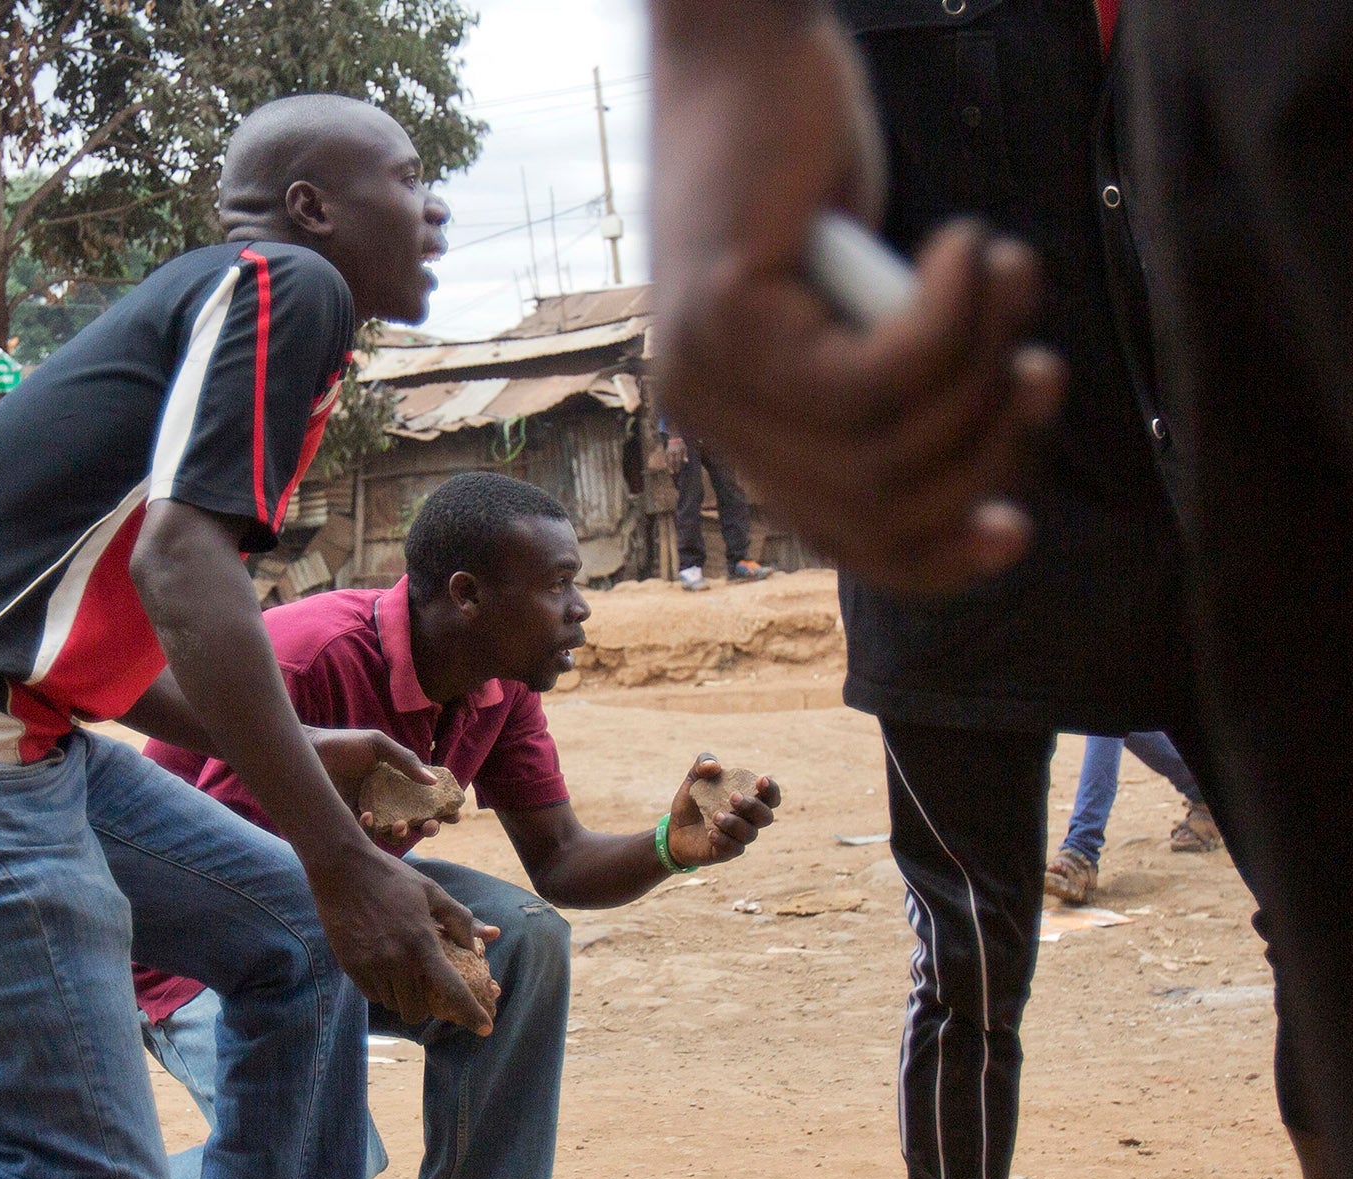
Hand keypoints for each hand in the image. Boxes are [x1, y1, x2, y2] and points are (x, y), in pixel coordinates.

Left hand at [305, 726, 458, 842]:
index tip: (454, 816)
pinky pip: (368, 835)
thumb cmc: (343, 744)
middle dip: (428, 827)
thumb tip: (432, 782)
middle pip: (416, 820)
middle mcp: (387, 799)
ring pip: (395, 832)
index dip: (442, 809)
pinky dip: (372, 829)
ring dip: (403, 833)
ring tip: (401, 825)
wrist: (309, 752)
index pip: (426, 798)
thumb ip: (405, 760)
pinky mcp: (351, 822)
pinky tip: (368, 817)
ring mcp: (370, 811)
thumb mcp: (378, 745)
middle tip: (430, 827)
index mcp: (398, 781)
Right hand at [307, 844, 499, 1035]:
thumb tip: (488, 937)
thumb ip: (460, 918)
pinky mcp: (351, 966)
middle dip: (427, 1005)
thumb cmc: (392, 877)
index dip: (471, 1013)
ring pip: (394, 1004)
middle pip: (417, 1009)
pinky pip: (372, 995)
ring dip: (403, 997)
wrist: (342, 868)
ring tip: (404, 973)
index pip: (452, 989)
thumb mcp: (432, 891)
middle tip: (428, 989)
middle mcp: (397, 960)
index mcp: (422, 942)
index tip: (485, 1029)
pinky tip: (385, 968)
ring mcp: (371, 965)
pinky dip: (383, 990)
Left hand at [649, 10, 1062, 594]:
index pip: (842, 540)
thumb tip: (977, 474)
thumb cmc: (812, 172)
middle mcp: (711, 420)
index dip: (933, 556)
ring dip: (976, 365)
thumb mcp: (865, 304)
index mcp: (744, 432)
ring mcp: (710, 376)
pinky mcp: (727, 320)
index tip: (1014, 527)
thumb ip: (897, 387)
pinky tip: (963, 251)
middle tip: (1034, 366)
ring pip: (882, 444)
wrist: (742, 56)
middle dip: (983, 447)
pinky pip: (873, 376)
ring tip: (1003, 276)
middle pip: (875, 506)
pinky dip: (946, 320)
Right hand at [664, 436, 689, 474]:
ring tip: (669, 471)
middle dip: (671, 467)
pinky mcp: (666, 451)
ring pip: (667, 460)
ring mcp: (668, 452)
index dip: (677, 466)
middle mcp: (672, 452)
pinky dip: (665, 462)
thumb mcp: (684, 448)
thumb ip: (685, 455)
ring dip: (668, 466)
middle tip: (672, 473)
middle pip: (671, 461)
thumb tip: (686, 462)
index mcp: (678, 452)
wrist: (674, 438)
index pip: (677, 460)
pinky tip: (664, 465)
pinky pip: (665, 458)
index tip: (677, 471)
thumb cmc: (681, 444)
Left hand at [668, 753, 779, 865]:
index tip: (762, 780)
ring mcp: (739, 838)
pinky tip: (711, 833)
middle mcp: (749, 820)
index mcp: (748, 800)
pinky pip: (733, 849)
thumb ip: (703, 764)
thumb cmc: (692, 802)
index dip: (772, 790)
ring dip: (735, 823)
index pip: (771, 797)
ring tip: (716, 816)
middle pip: (766, 816)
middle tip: (733, 797)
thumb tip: (714, 766)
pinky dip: (723, 840)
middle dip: (753, 806)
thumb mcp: (693, 779)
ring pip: (750, 834)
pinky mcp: (725, 852)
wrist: (674, 829)